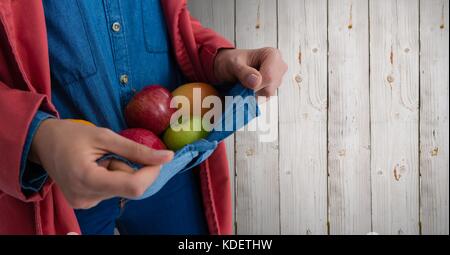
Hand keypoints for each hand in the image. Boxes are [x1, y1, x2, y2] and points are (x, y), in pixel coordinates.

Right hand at [29, 119, 173, 208]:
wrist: (42, 142)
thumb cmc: (71, 134)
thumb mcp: (106, 136)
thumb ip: (137, 149)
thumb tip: (167, 157)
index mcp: (87, 179)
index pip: (134, 186)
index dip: (151, 172)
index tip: (155, 158)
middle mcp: (85, 197)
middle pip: (129, 188)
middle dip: (130, 169)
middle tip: (111, 154)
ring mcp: (83, 203)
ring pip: (121, 190)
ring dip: (118, 173)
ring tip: (98, 160)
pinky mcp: (83, 203)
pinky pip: (111, 192)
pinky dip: (110, 179)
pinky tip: (94, 169)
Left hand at [214, 48, 287, 96]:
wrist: (231, 67)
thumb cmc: (233, 62)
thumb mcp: (233, 64)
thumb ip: (243, 72)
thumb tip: (256, 82)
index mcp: (272, 55)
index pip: (269, 77)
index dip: (256, 85)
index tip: (243, 84)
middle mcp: (279, 67)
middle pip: (269, 88)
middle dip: (253, 90)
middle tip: (241, 84)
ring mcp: (277, 79)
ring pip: (267, 96)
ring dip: (252, 94)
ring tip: (243, 85)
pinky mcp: (272, 89)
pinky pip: (264, 99)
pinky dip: (253, 97)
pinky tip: (247, 89)